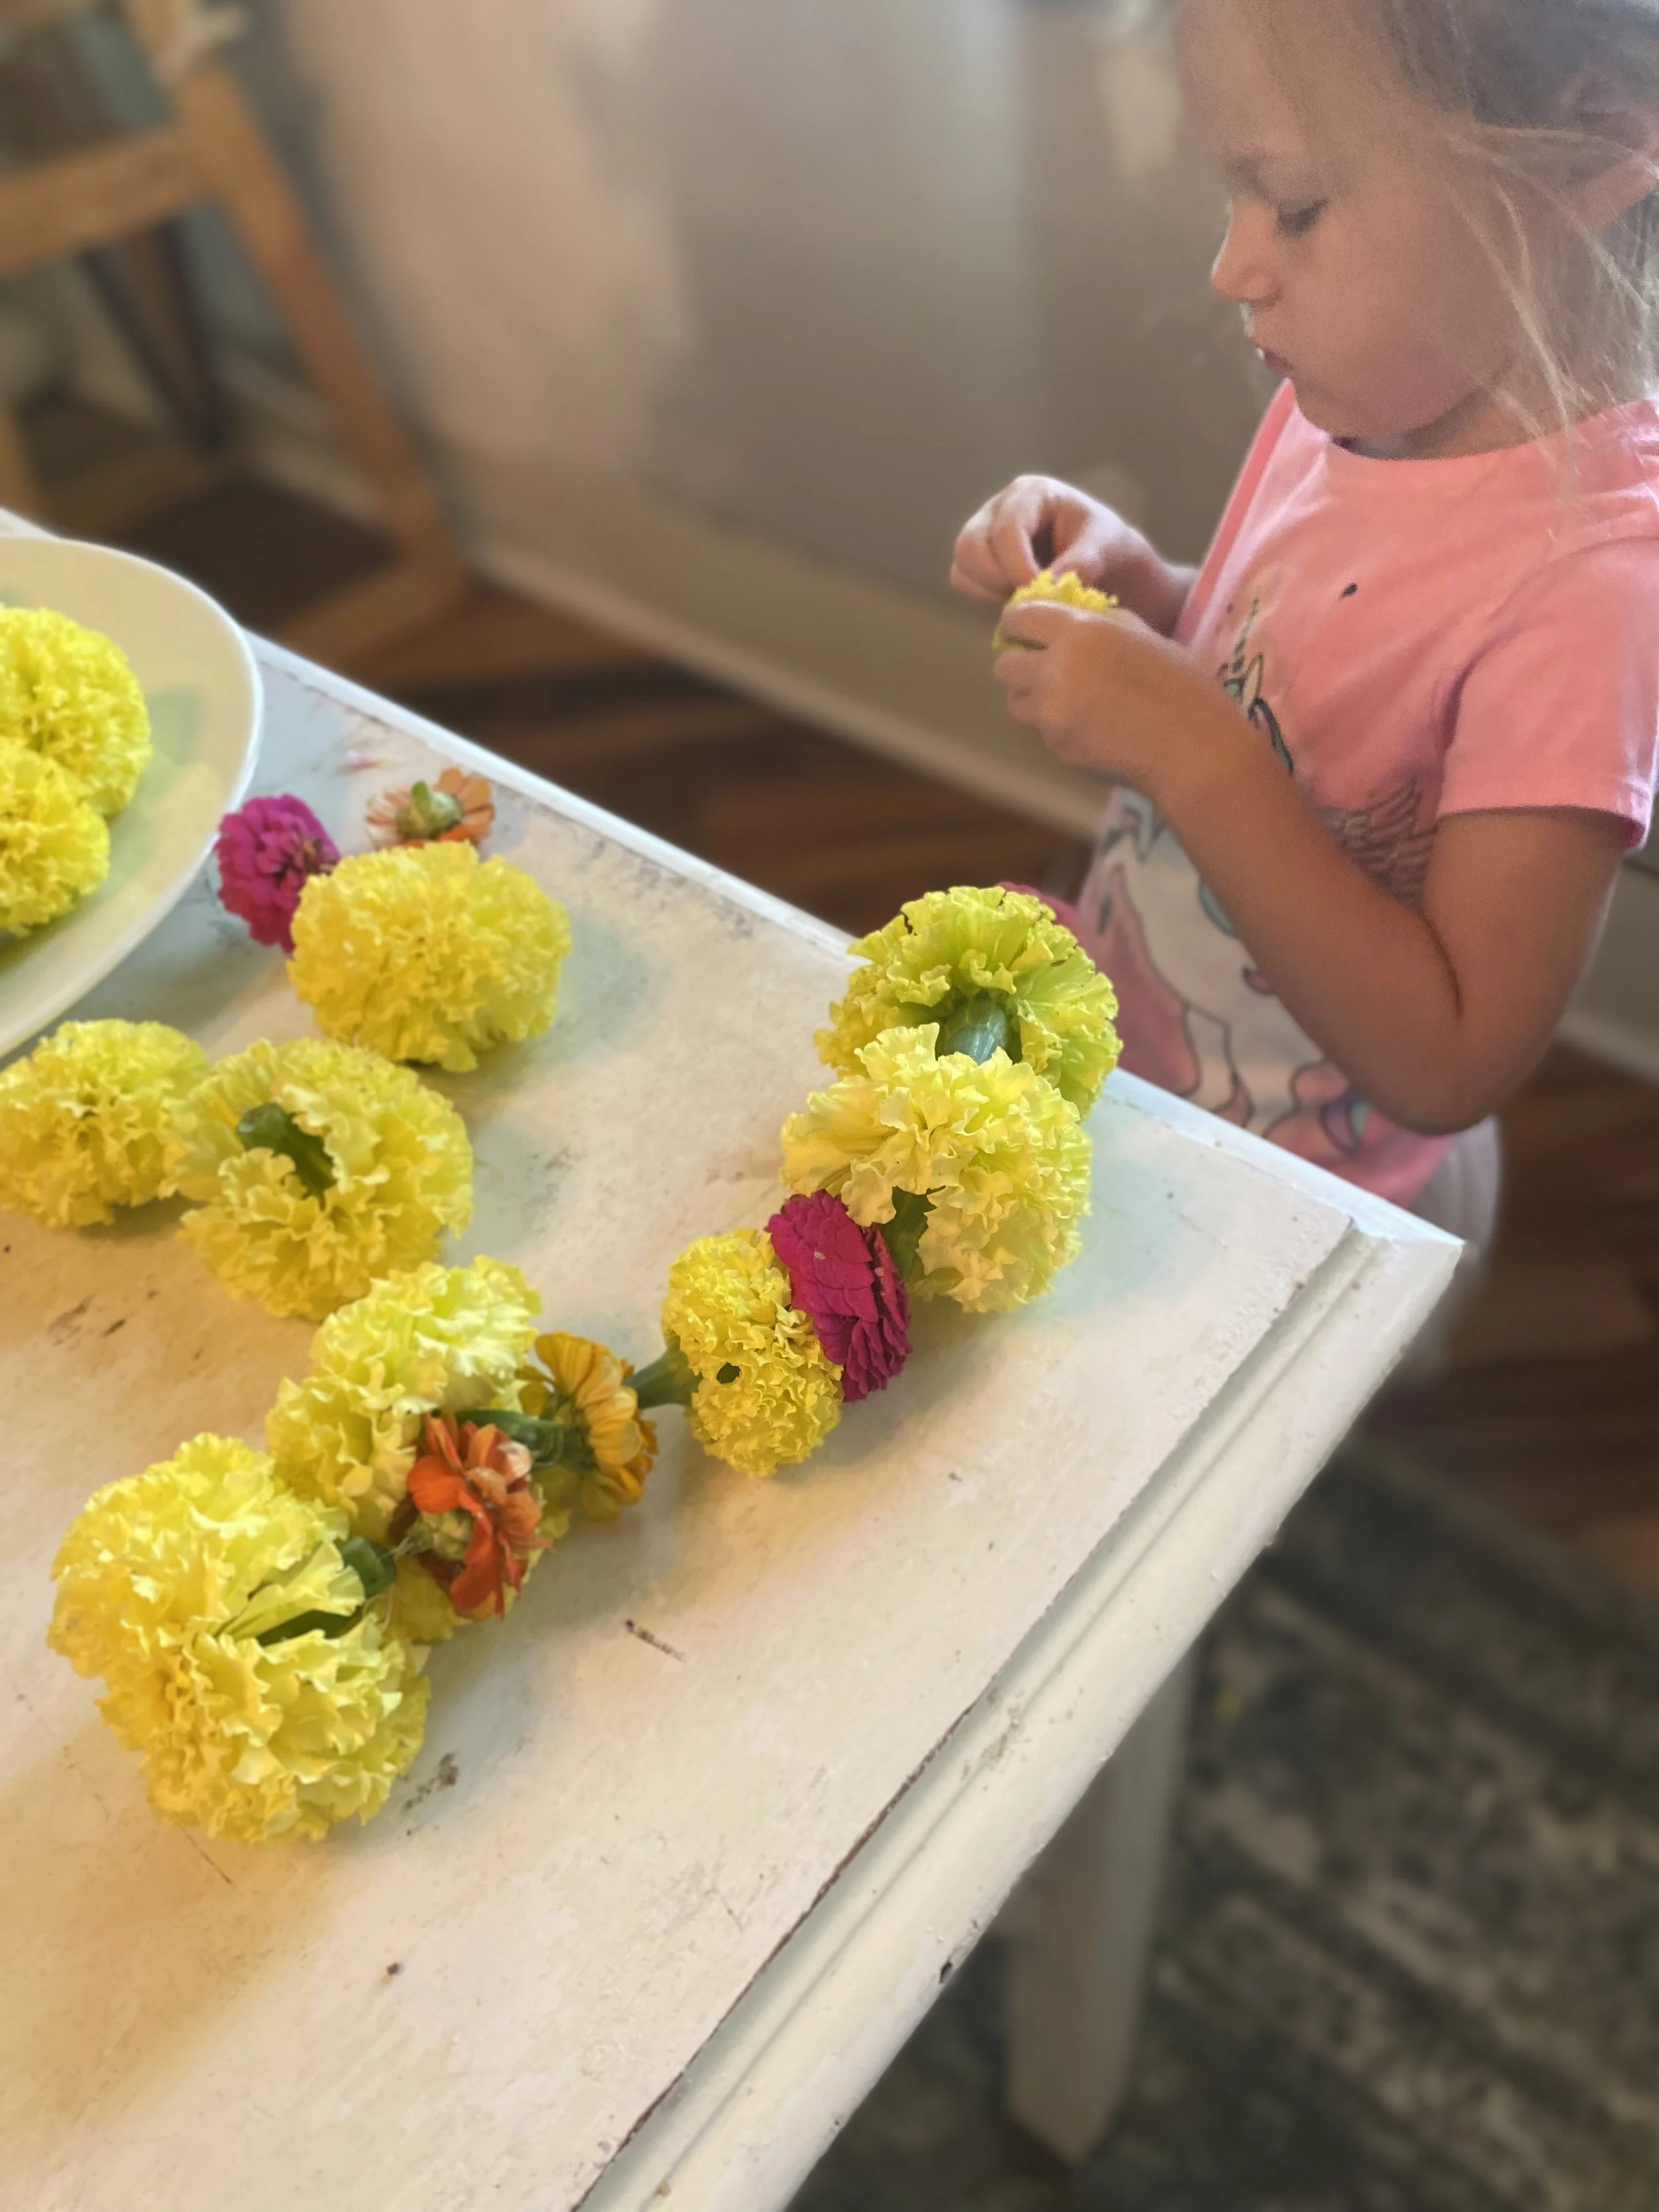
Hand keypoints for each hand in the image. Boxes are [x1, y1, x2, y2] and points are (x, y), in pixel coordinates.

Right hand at [952, 476, 1190, 633]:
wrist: (1110, 569)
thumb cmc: (1111, 549)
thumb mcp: (1108, 548)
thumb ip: (1080, 563)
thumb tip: (1046, 587)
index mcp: (1031, 493)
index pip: (1006, 529)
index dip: (1018, 566)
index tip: (1040, 595)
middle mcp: (999, 509)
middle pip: (970, 546)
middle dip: (997, 581)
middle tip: (1030, 602)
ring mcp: (984, 535)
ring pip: (962, 568)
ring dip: (990, 594)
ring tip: (1029, 603)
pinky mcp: (979, 564)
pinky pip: (965, 585)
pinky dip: (986, 601)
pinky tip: (1019, 604)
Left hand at [992, 598, 1242, 802]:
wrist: (1192, 749)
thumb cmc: (1181, 686)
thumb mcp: (1143, 634)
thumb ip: (1100, 622)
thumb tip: (1069, 617)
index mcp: (1079, 632)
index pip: (1019, 617)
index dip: (1017, 622)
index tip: (1023, 629)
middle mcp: (1056, 671)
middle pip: (1004, 663)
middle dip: (1019, 662)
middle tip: (1041, 664)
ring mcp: (1052, 714)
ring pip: (1015, 700)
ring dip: (1031, 696)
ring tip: (1063, 697)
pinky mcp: (1056, 747)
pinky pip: (1040, 730)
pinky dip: (1054, 725)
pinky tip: (1088, 724)